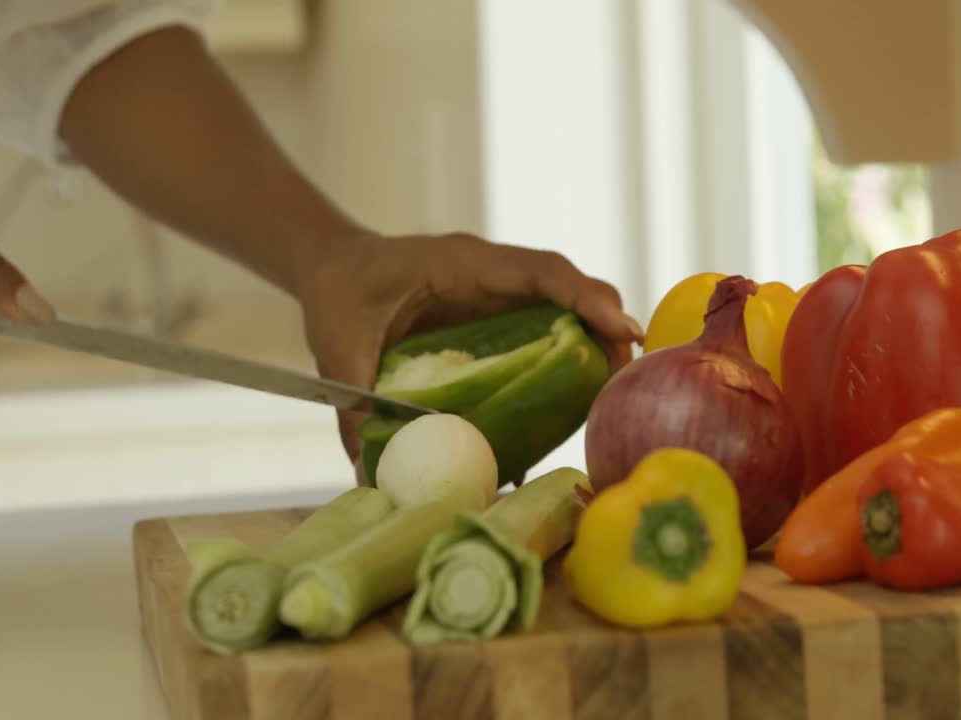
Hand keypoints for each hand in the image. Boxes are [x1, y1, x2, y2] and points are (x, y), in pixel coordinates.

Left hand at [298, 232, 643, 480]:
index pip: (539, 270)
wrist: (332, 267)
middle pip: (568, 292)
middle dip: (604, 329)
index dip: (585, 297)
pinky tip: (564, 414)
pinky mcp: (493, 320)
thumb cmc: (339, 291)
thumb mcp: (340, 344)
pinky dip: (561, 366)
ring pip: (563, 313)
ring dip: (591, 349)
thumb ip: (355, 401)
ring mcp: (497, 296)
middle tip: (628, 378)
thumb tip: (369, 471)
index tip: (621, 330)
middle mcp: (491, 276)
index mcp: (462, 264)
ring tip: (611, 399)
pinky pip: (540, 335)